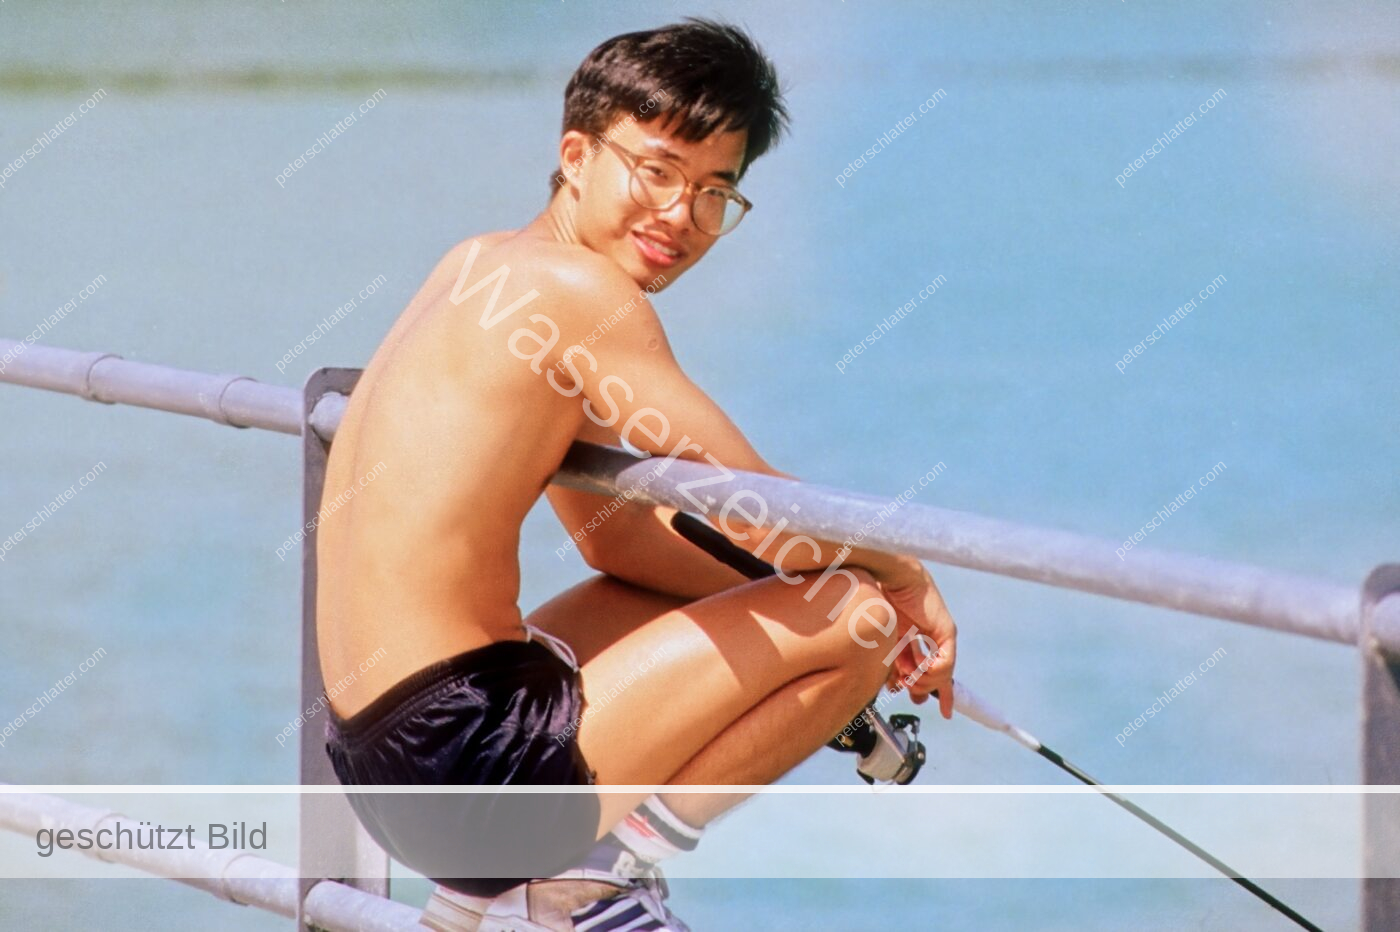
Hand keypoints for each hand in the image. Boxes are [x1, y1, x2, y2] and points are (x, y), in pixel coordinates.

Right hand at [878, 566, 956, 719]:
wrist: (890, 579)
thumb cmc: (881, 602)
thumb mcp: (884, 643)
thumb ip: (892, 664)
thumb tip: (896, 688)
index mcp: (917, 641)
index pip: (933, 673)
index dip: (939, 694)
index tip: (944, 713)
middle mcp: (933, 641)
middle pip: (940, 678)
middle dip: (923, 689)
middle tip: (909, 690)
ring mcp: (942, 637)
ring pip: (942, 675)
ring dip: (921, 680)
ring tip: (907, 674)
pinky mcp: (947, 633)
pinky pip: (945, 664)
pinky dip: (931, 671)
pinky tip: (918, 668)